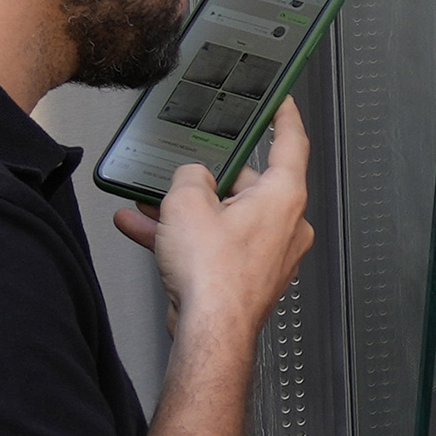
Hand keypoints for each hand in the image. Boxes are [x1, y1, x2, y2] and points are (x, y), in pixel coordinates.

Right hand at [115, 103, 316, 351]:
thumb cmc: (214, 276)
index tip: (282, 103)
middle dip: (207, 180)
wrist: (210, 332)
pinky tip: (143, 229)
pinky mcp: (247, 275)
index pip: (292, 143)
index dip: (285, 117)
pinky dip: (183, 238)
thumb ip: (190, 176)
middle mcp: (284, 224)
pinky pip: (214, 245)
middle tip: (180, 171)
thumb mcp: (187, 203)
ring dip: (184, 212)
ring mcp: (267, 252)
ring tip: (148, 203)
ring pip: (223, 218)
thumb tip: (192, 178)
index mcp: (284, 197)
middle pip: (247, 185)